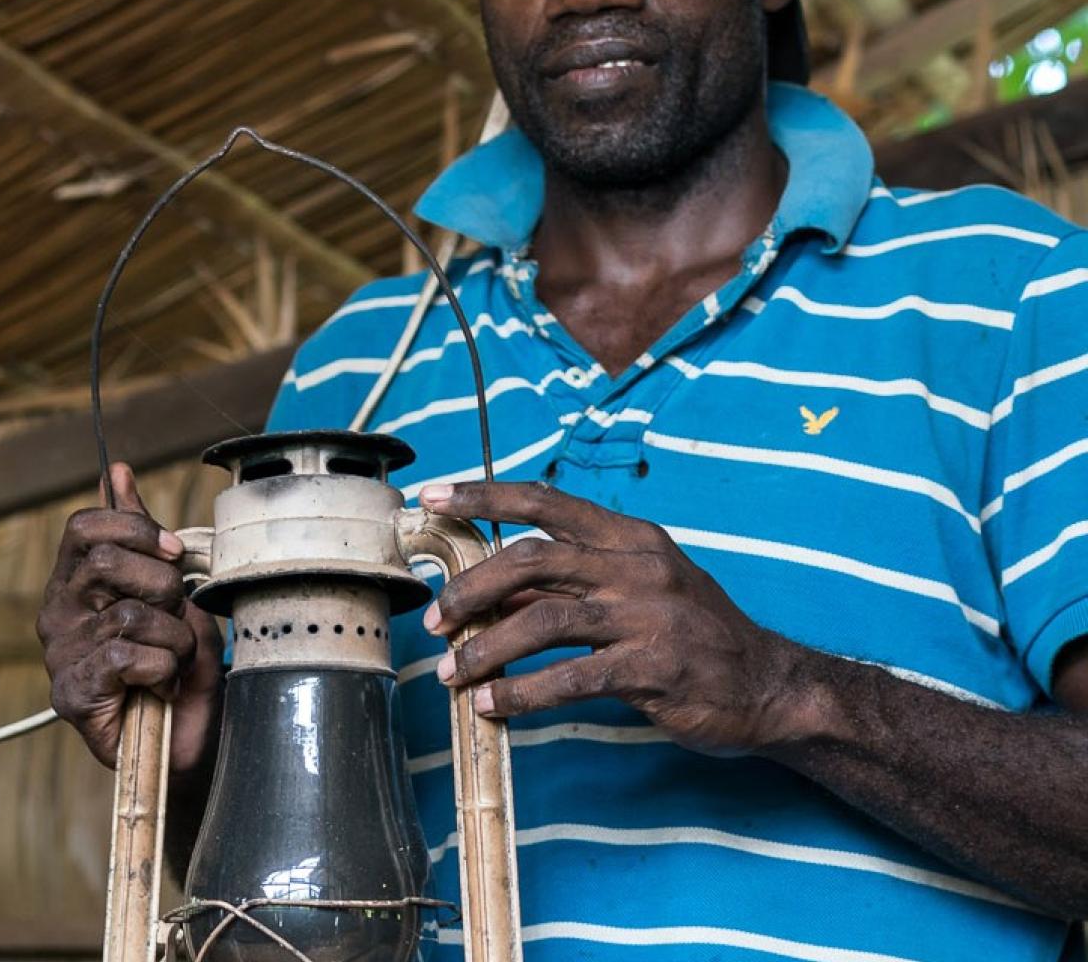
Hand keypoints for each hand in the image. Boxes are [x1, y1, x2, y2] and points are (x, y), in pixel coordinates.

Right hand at [40, 463, 222, 774]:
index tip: (173, 555)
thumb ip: (141, 538)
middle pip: (106, 561)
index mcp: (74, 583)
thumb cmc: (178, 669)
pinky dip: (162, 670)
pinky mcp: (72, 695)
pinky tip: (160, 687)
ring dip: (172, 640)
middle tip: (174, 621)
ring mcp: (60, 657)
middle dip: (162, 587)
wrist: (186, 749)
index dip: (136, 529)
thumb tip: (116, 470)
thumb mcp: (170, 594)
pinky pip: (126, 657)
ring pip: (128, 614)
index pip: (84, 527)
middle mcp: (56, 615)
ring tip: (173, 664)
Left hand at [422, 481, 817, 755]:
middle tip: (434, 619)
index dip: (483, 496)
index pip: (547, 501)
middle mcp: (638, 567)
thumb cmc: (691, 634)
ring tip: (452, 672)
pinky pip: (571, 679)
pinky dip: (522, 693)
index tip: (432, 497)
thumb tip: (489, 588)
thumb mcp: (636, 589)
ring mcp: (649, 617)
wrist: (770, 686)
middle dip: (470, 588)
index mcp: (631, 538)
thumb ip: (569, 583)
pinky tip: (494, 706)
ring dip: (485, 649)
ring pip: (542, 620)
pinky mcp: (654, 669)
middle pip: (532, 560)